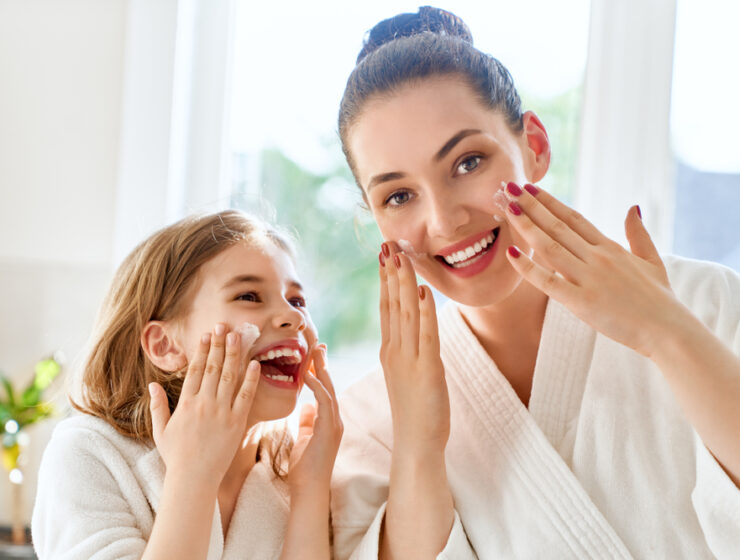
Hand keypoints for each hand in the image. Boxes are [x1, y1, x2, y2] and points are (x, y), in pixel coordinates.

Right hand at [148, 324, 260, 483]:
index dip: (202, 350)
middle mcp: (204, 403)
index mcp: (186, 403)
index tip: (207, 334)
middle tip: (224, 325)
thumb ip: (157, 406)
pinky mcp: (237, 422)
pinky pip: (245, 396)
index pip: (195, 369)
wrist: (194, 479)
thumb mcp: (160, 430)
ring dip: (234, 354)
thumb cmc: (176, 457)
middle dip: (219, 344)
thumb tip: (151, 385)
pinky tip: (255, 363)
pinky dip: (251, 379)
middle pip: (213, 367)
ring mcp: (222, 412)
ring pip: (229, 376)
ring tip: (239, 335)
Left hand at [287, 345, 342, 495]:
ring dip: (322, 370)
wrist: (309, 489)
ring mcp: (335, 424)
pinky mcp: (330, 429)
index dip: (320, 372)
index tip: (313, 356)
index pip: (325, 390)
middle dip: (323, 365)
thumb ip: (307, 423)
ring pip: (330, 390)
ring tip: (315, 353)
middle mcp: (335, 420)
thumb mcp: (303, 439)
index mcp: (328, 421)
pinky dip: (317, 387)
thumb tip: (306, 408)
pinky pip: (325, 402)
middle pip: (330, 385)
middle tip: (317, 345)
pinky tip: (308, 376)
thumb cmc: (304, 469)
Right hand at [379, 243, 449, 451]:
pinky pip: (425, 335)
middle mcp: (395, 351)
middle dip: (391, 272)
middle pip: (392, 304)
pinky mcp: (427, 370)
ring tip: (401, 256)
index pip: (386, 308)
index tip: (385, 256)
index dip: (385, 280)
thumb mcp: (407, 375)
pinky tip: (422, 291)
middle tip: (389, 244)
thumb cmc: (415, 412)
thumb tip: (413, 327)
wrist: (416, 445)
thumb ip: (408, 349)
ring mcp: (409, 360)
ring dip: (403, 283)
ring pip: (405, 313)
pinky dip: (424, 312)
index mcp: (390, 351)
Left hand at [499, 182, 684, 356]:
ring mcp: (588, 278)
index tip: (532, 188)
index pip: (574, 218)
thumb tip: (632, 208)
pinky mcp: (581, 301)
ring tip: (508, 209)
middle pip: (557, 227)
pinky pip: (548, 281)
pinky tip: (511, 253)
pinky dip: (528, 267)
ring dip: (527, 226)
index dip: (551, 202)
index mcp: (610, 248)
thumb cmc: (659, 299)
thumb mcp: (652, 260)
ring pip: (550, 247)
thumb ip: (638, 234)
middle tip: (510, 188)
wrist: (668, 330)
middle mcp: (597, 258)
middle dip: (532, 206)